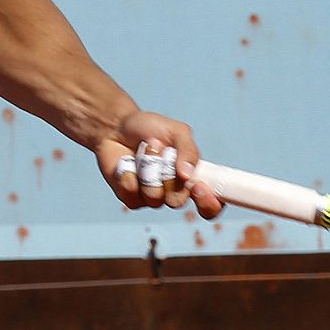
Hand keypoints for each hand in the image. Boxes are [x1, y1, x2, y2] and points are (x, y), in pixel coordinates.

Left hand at [96, 111, 222, 218]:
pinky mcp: (131, 198)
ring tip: (145, 149)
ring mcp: (152, 196)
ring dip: (148, 169)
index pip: (211, 203)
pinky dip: (129, 175)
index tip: (198, 186)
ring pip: (154, 198)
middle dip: (169, 179)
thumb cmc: (150, 128)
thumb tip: (188, 175)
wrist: (118, 127)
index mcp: (192, 177)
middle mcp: (174, 191)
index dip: (209, 202)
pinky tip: (127, 163)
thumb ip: (188, 150)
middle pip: (178, 202)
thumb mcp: (176, 131)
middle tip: (164, 156)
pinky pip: (132, 196)